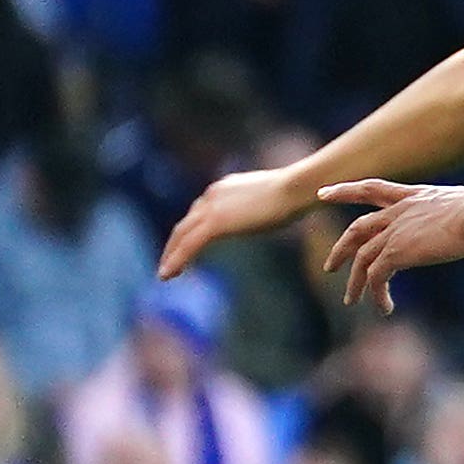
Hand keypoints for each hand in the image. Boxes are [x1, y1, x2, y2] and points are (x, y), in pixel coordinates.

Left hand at [162, 163, 320, 278]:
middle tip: (169, 261)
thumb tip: (273, 213)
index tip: (190, 244)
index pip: (201, 211)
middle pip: (186, 223)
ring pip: (182, 234)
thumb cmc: (297, 194)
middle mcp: (213, 195)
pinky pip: (189, 245)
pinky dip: (176, 260)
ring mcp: (212, 208)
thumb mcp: (274, 201)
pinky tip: (168, 275)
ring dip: (171, 254)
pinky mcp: (215, 223)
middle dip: (176, 243)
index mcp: (225, 188)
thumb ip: (262, 208)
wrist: (295, 189)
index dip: (193, 228)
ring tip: (165, 274)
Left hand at [324, 179, 463, 309]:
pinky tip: (385, 308)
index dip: (345, 191)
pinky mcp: (397, 252)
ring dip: (354, 282)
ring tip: (351, 300)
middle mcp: (398, 212)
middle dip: (341, 249)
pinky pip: (376, 276)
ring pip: (362, 258)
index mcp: (414, 196)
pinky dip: (376, 293)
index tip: (323, 194)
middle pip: (358, 230)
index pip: (371, 189)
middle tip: (329, 267)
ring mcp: (394, 232)